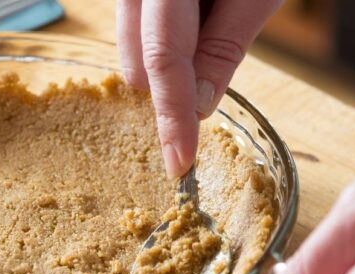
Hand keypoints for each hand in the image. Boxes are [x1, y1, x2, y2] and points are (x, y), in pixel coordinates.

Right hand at [116, 0, 282, 177]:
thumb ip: (223, 47)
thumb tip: (198, 108)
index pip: (161, 57)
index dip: (172, 112)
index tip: (179, 162)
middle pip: (135, 62)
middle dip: (168, 92)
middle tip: (209, 91)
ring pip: (131, 53)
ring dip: (165, 70)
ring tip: (209, 35)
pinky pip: (135, 37)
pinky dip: (161, 51)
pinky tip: (195, 31)